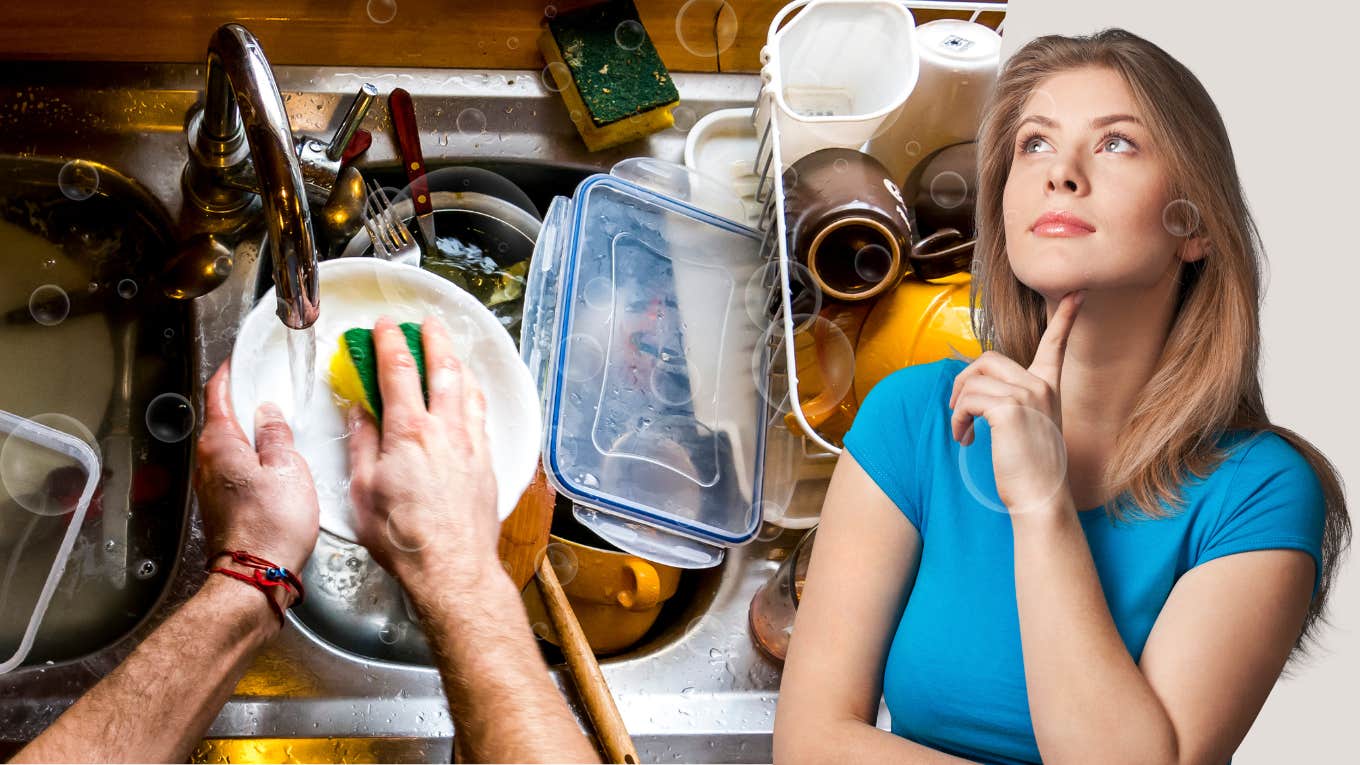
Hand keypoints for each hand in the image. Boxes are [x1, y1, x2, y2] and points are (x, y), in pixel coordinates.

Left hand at [194, 361, 320, 576]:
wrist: (257, 575)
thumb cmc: (272, 525)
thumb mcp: (288, 468)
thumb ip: (277, 434)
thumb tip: (268, 412)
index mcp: (220, 443)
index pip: (217, 394)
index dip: (230, 374)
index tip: (241, 360)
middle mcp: (207, 462)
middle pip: (221, 419)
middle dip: (243, 402)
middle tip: (269, 387)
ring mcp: (211, 484)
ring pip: (229, 445)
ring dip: (250, 432)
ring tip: (278, 424)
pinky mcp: (222, 503)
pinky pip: (235, 467)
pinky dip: (252, 456)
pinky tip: (275, 461)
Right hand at [346, 316, 500, 592]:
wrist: (451, 568)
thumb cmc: (403, 538)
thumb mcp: (363, 490)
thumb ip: (362, 444)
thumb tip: (360, 412)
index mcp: (409, 432)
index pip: (399, 371)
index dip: (390, 342)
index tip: (384, 325)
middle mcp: (445, 431)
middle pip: (443, 369)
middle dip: (433, 339)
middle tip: (426, 323)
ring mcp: (471, 445)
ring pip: (469, 389)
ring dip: (458, 362)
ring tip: (450, 350)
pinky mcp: (487, 463)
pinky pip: (482, 415)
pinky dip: (474, 394)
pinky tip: (472, 394)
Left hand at [948, 290, 1083, 513]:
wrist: (1040, 498)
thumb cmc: (1030, 468)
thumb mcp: (1026, 426)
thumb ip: (1010, 401)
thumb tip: (974, 388)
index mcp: (1049, 386)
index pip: (1055, 344)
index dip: (1064, 317)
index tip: (1077, 292)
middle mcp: (1041, 385)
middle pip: (987, 359)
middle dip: (963, 381)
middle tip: (958, 410)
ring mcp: (1027, 394)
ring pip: (972, 381)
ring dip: (957, 407)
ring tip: (962, 432)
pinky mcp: (1009, 409)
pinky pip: (968, 399)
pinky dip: (958, 419)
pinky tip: (965, 438)